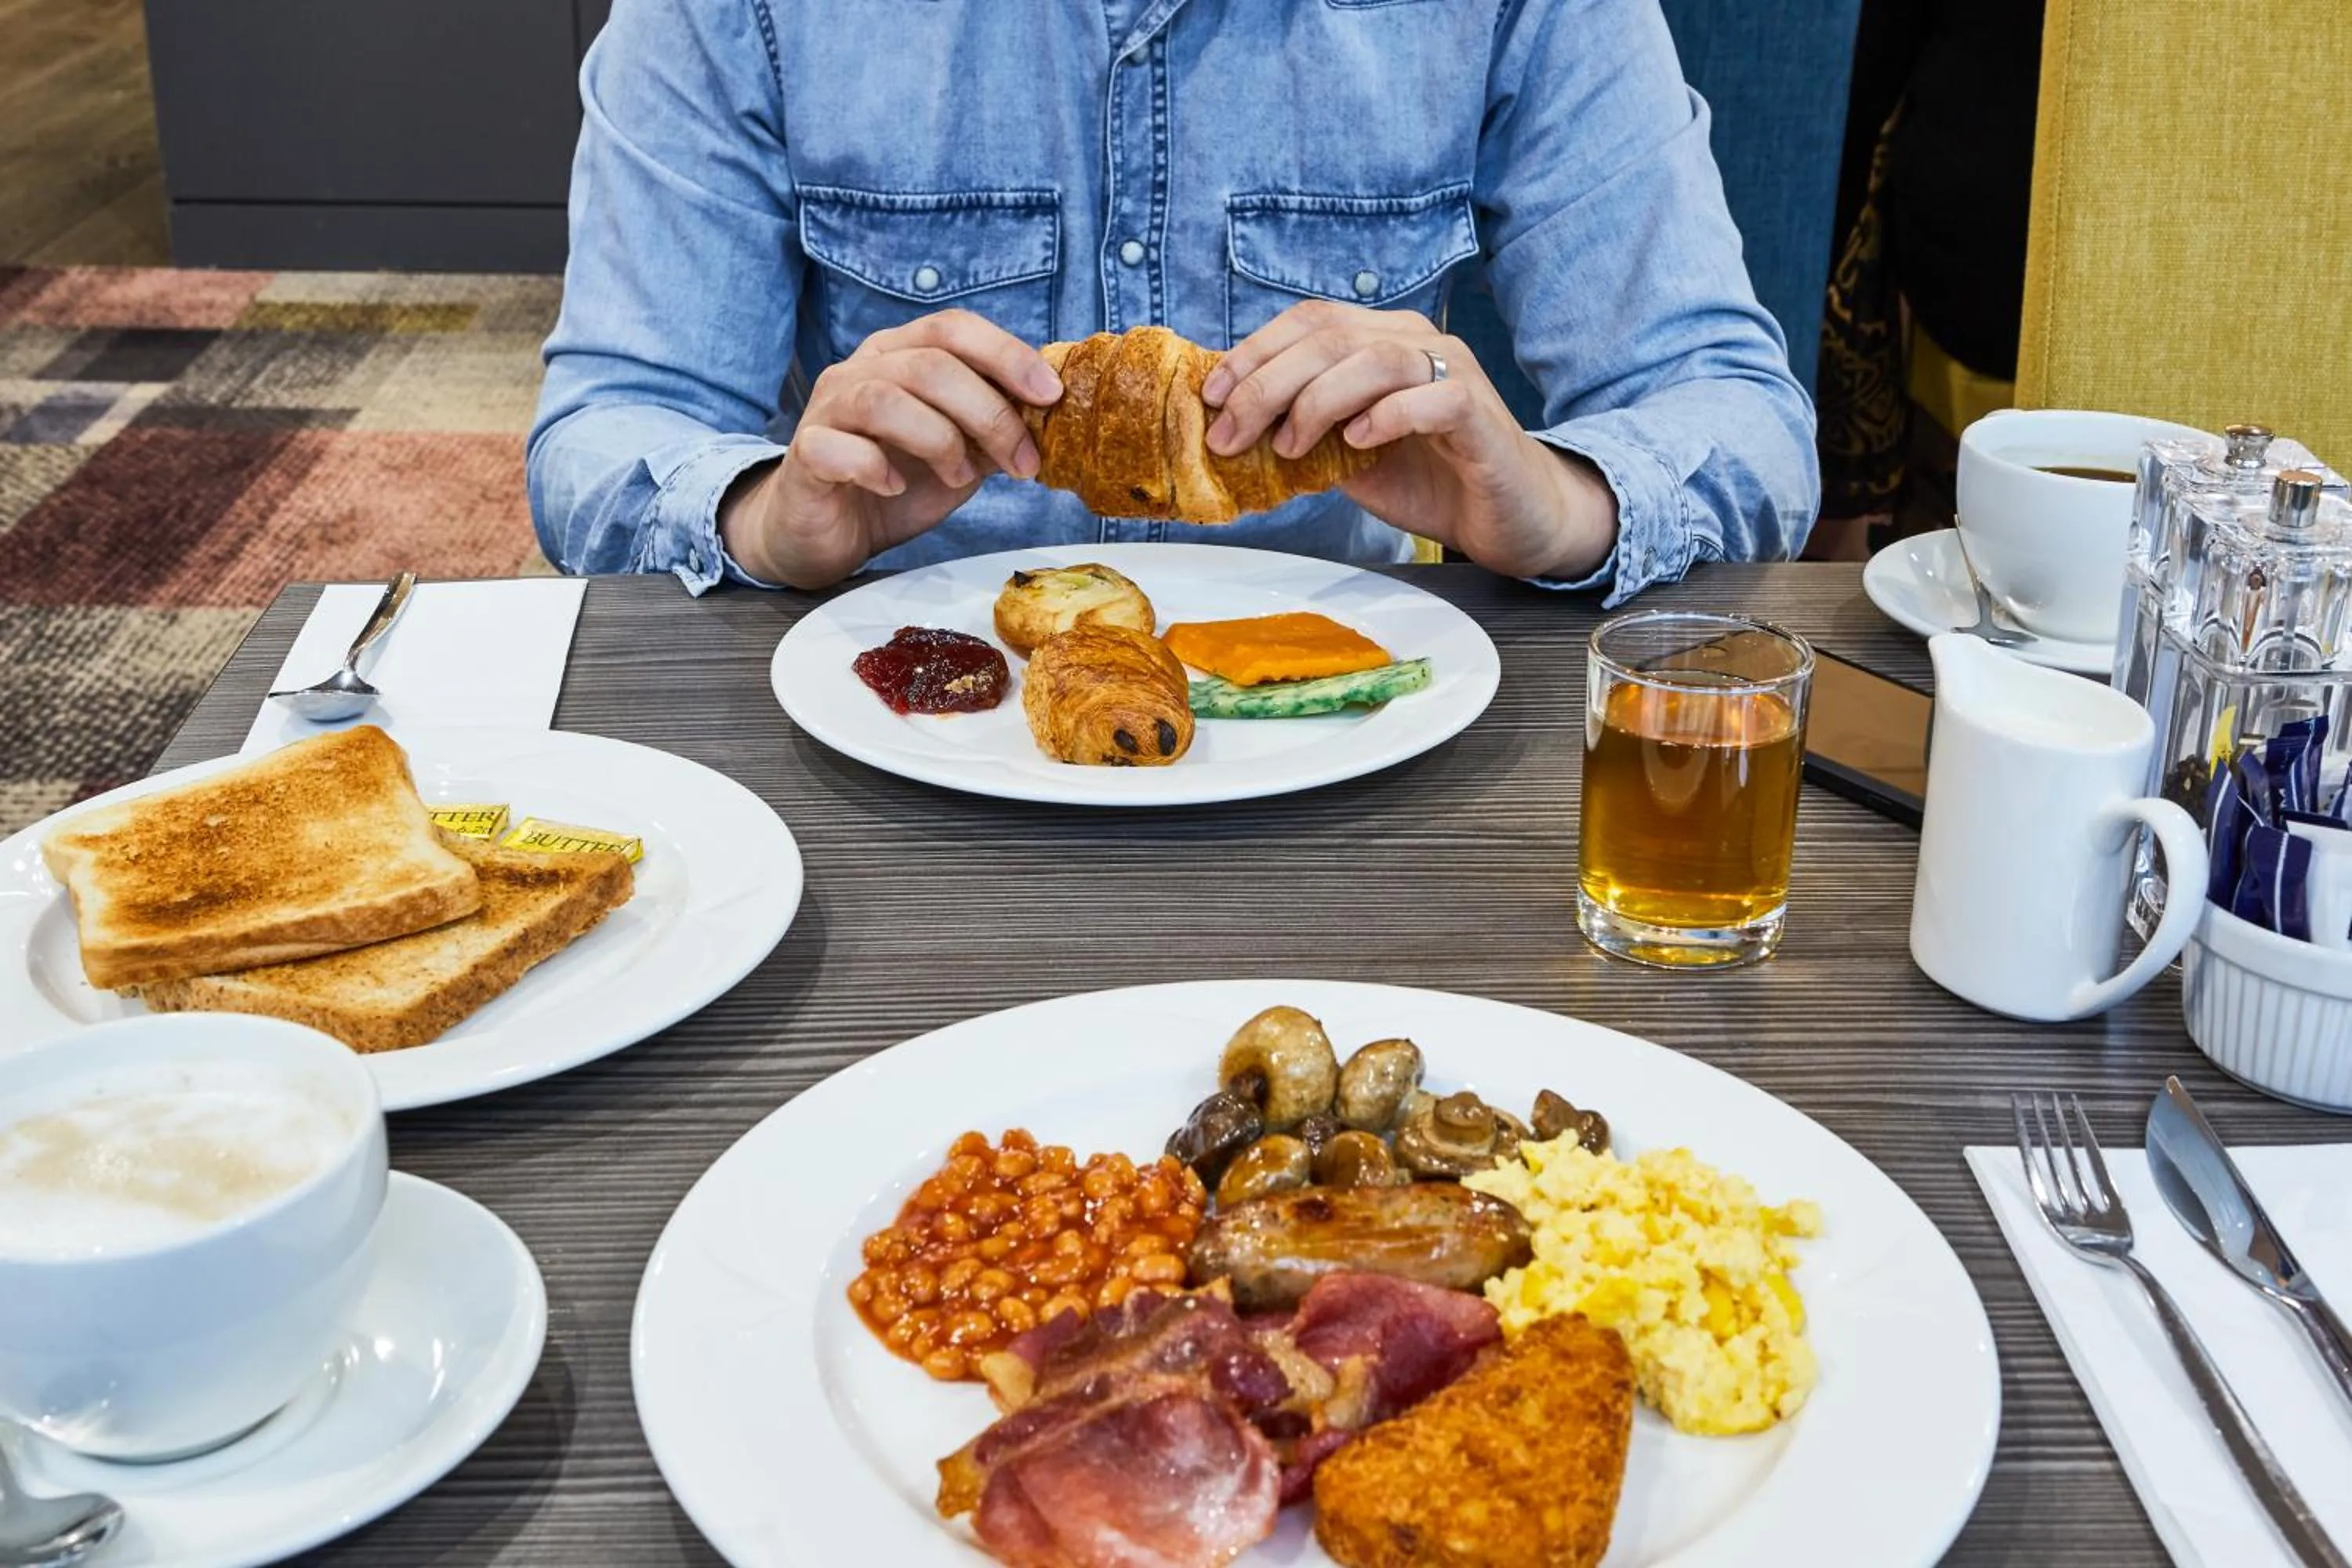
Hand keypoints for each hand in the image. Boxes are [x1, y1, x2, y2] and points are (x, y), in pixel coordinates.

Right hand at [720, 310, 1060, 587]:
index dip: (1006, 355)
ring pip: (884, 398)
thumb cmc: (893, 482)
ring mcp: (828, 409)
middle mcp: (861, 370)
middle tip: (1020, 462)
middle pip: (930, 364)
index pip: (954, 329)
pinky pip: (838, 447)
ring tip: (958, 477)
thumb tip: (1047, 420)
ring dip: (938, 440)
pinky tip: (895, 488)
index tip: (1050, 395)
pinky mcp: (805, 454)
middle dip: (988, 413)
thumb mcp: (959, 455)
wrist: (824, 531)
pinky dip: (875, 468)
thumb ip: (991, 432)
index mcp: (901, 355)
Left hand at [1202, 300, 1617, 580]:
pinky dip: (1387, 415)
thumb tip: (1234, 431)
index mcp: (1382, 340)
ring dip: (1319, 400)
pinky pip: (1431, 397)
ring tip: (1291, 446)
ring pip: (1375, 358)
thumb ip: (1305, 433)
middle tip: (1230, 433)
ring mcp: (1453, 371)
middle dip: (1268, 383)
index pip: (1311, 320)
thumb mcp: (1348, 457)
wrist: (1509, 517)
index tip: (1212, 396)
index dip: (1255, 351)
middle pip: (1331, 336)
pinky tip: (1357, 443)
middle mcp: (1417, 342)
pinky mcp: (1479, 412)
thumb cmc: (1430, 480)